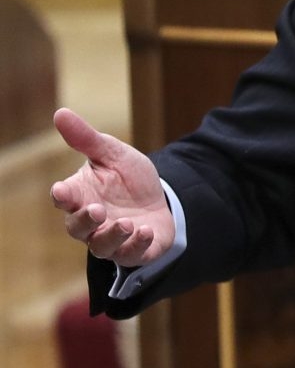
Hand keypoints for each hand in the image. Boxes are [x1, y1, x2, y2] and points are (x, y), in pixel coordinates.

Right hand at [50, 108, 174, 266]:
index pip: (64, 199)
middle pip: (78, 228)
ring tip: (127, 223)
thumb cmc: (128, 177)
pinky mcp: (135, 251)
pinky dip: (137, 245)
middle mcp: (92, 222)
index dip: (62, 196)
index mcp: (81, 196)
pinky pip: (131, 254)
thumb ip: (87, 139)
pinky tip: (145, 231)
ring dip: (112, 236)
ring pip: (102, 246)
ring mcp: (112, 239)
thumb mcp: (112, 153)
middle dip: (85, 220)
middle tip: (97, 210)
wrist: (161, 198)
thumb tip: (60, 113)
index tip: (62, 191)